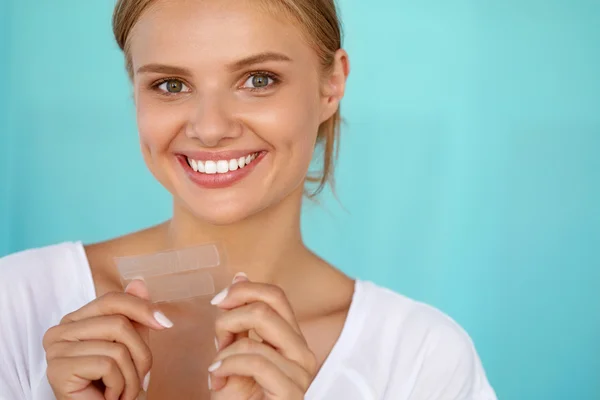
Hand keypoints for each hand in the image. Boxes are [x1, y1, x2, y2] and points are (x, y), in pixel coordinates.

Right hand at [43, 280, 172, 399]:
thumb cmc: (114, 384)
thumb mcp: (131, 344)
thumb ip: (134, 315)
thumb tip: (139, 282)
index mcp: (75, 320)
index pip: (112, 300)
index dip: (143, 308)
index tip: (166, 323)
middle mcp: (59, 331)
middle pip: (118, 323)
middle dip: (140, 354)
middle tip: (140, 378)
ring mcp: (55, 350)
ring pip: (116, 348)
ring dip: (131, 376)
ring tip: (124, 392)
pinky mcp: (58, 369)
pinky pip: (107, 365)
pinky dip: (118, 386)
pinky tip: (110, 397)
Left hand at [209, 275, 316, 399]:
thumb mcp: (236, 355)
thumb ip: (239, 322)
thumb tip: (241, 275)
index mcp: (290, 340)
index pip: (276, 296)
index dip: (244, 290)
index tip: (218, 302)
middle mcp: (301, 352)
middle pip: (266, 308)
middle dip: (230, 318)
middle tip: (217, 340)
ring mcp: (299, 373)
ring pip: (258, 333)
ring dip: (225, 348)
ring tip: (216, 370)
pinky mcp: (291, 392)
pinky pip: (256, 361)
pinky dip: (227, 366)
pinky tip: (217, 380)